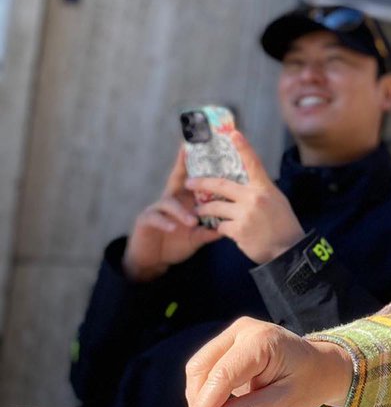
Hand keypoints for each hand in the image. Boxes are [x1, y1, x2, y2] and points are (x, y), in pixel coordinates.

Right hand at [123, 149, 219, 281]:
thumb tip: (228, 227)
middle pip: (177, 179)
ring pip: (169, 203)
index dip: (196, 163)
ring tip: (193, 222)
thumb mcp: (196, 236)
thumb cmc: (176, 243)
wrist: (153, 261)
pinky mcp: (146, 220)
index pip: (193, 179)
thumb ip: (209, 230)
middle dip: (183, 166)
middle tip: (191, 156)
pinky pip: (156, 218)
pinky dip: (166, 223)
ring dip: (182, 212)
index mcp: (185, 200)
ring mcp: (157, 208)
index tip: (202, 145)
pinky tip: (174, 228)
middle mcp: (171, 199)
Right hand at [183, 316, 353, 406]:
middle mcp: (243, 330)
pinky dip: (210, 397)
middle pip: (202, 368)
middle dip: (201, 404)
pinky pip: (208, 371)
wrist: (320, 369)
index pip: (222, 375)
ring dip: (204, 403)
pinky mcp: (229, 346)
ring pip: (200, 370)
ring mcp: (234, 335)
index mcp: (262, 340)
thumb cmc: (308, 384)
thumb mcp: (283, 405)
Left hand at [184, 132, 303, 263]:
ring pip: (215, 208)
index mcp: (264, 188)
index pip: (253, 163)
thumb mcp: (277, 201)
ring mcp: (245, 214)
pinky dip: (220, 228)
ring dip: (205, 210)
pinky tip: (223, 230)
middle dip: (202, 183)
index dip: (243, 147)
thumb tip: (247, 184)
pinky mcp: (238, 230)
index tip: (233, 133)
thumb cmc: (284, 225)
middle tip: (189, 182)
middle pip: (221, 185)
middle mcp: (253, 198)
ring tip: (198, 211)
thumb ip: (260, 191)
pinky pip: (220, 226)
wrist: (287, 250)